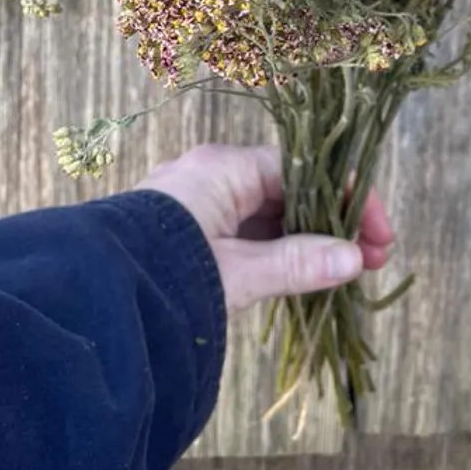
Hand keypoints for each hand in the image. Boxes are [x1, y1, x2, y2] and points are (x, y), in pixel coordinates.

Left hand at [141, 143, 395, 312]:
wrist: (89, 301)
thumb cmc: (166, 275)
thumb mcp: (239, 273)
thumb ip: (296, 264)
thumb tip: (354, 258)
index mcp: (224, 168)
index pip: (303, 169)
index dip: (348, 198)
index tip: (381, 234)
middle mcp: (211, 175)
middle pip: (290, 190)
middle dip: (335, 223)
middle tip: (376, 258)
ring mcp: (198, 204)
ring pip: (269, 215)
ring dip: (309, 240)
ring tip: (349, 272)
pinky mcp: (187, 234)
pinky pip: (246, 233)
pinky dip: (278, 251)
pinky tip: (305, 276)